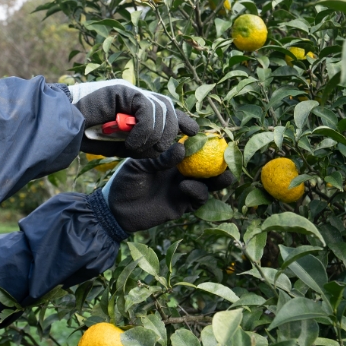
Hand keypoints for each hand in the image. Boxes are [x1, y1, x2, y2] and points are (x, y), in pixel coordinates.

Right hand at [66, 79, 197, 157]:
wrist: (63, 125)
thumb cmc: (87, 135)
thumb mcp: (121, 144)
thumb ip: (143, 143)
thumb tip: (165, 149)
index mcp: (138, 107)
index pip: (168, 109)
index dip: (183, 120)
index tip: (194, 132)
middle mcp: (137, 96)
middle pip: (169, 109)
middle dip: (169, 134)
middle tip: (156, 151)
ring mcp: (131, 90)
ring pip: (161, 110)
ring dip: (153, 136)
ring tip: (136, 149)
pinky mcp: (125, 90)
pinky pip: (147, 110)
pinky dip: (143, 131)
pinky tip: (130, 144)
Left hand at [102, 144, 234, 233]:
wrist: (116, 209)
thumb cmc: (125, 181)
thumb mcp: (140, 164)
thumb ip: (160, 158)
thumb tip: (181, 148)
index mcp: (171, 159)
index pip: (193, 149)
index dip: (206, 143)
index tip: (214, 136)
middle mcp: (181, 172)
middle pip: (207, 166)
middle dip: (221, 163)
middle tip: (228, 158)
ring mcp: (182, 189)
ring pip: (208, 184)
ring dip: (217, 179)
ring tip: (222, 174)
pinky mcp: (182, 205)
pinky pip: (197, 198)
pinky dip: (197, 191)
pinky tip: (186, 186)